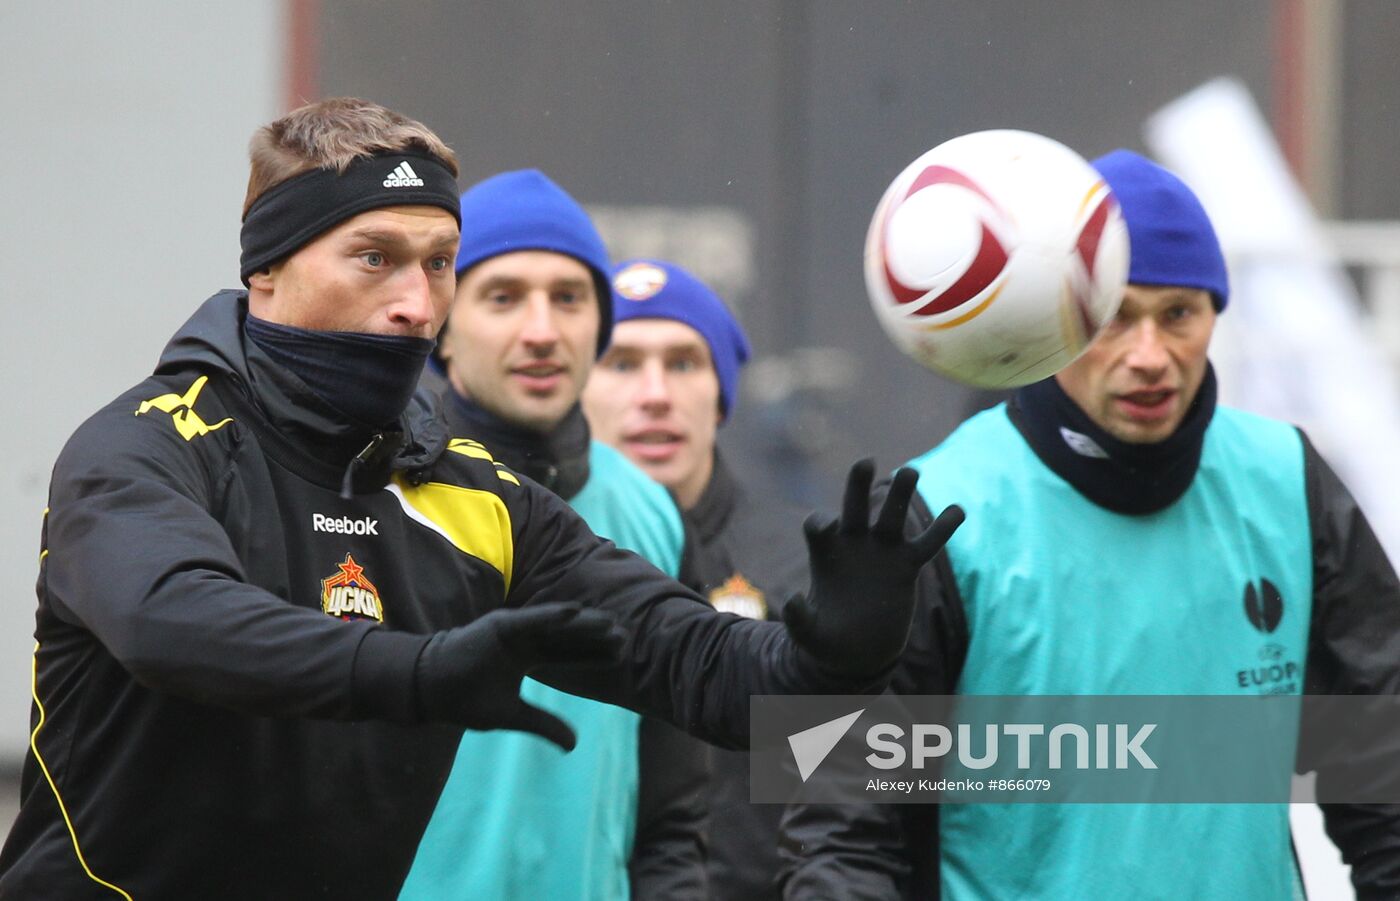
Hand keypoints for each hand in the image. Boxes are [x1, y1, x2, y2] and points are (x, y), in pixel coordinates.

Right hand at [416, 603, 626, 750]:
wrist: (431, 690)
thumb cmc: (465, 700)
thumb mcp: (513, 716)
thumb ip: (544, 725)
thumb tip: (574, 745)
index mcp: (527, 657)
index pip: (568, 654)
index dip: (594, 655)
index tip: (622, 656)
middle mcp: (524, 640)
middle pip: (568, 637)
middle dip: (596, 638)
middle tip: (627, 637)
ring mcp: (513, 630)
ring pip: (556, 625)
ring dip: (583, 623)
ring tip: (612, 624)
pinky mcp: (500, 625)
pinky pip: (532, 619)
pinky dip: (553, 614)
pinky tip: (577, 612)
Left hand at [783, 459, 963, 678]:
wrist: (857, 651)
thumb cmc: (827, 639)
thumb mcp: (810, 635)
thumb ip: (799, 620)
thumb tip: (790, 601)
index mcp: (826, 555)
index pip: (820, 526)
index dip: (821, 522)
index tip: (828, 526)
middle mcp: (853, 545)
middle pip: (854, 507)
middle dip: (858, 485)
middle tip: (865, 462)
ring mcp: (882, 552)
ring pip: (892, 516)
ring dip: (901, 494)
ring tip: (911, 472)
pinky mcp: (906, 566)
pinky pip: (927, 544)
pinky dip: (943, 528)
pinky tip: (958, 511)